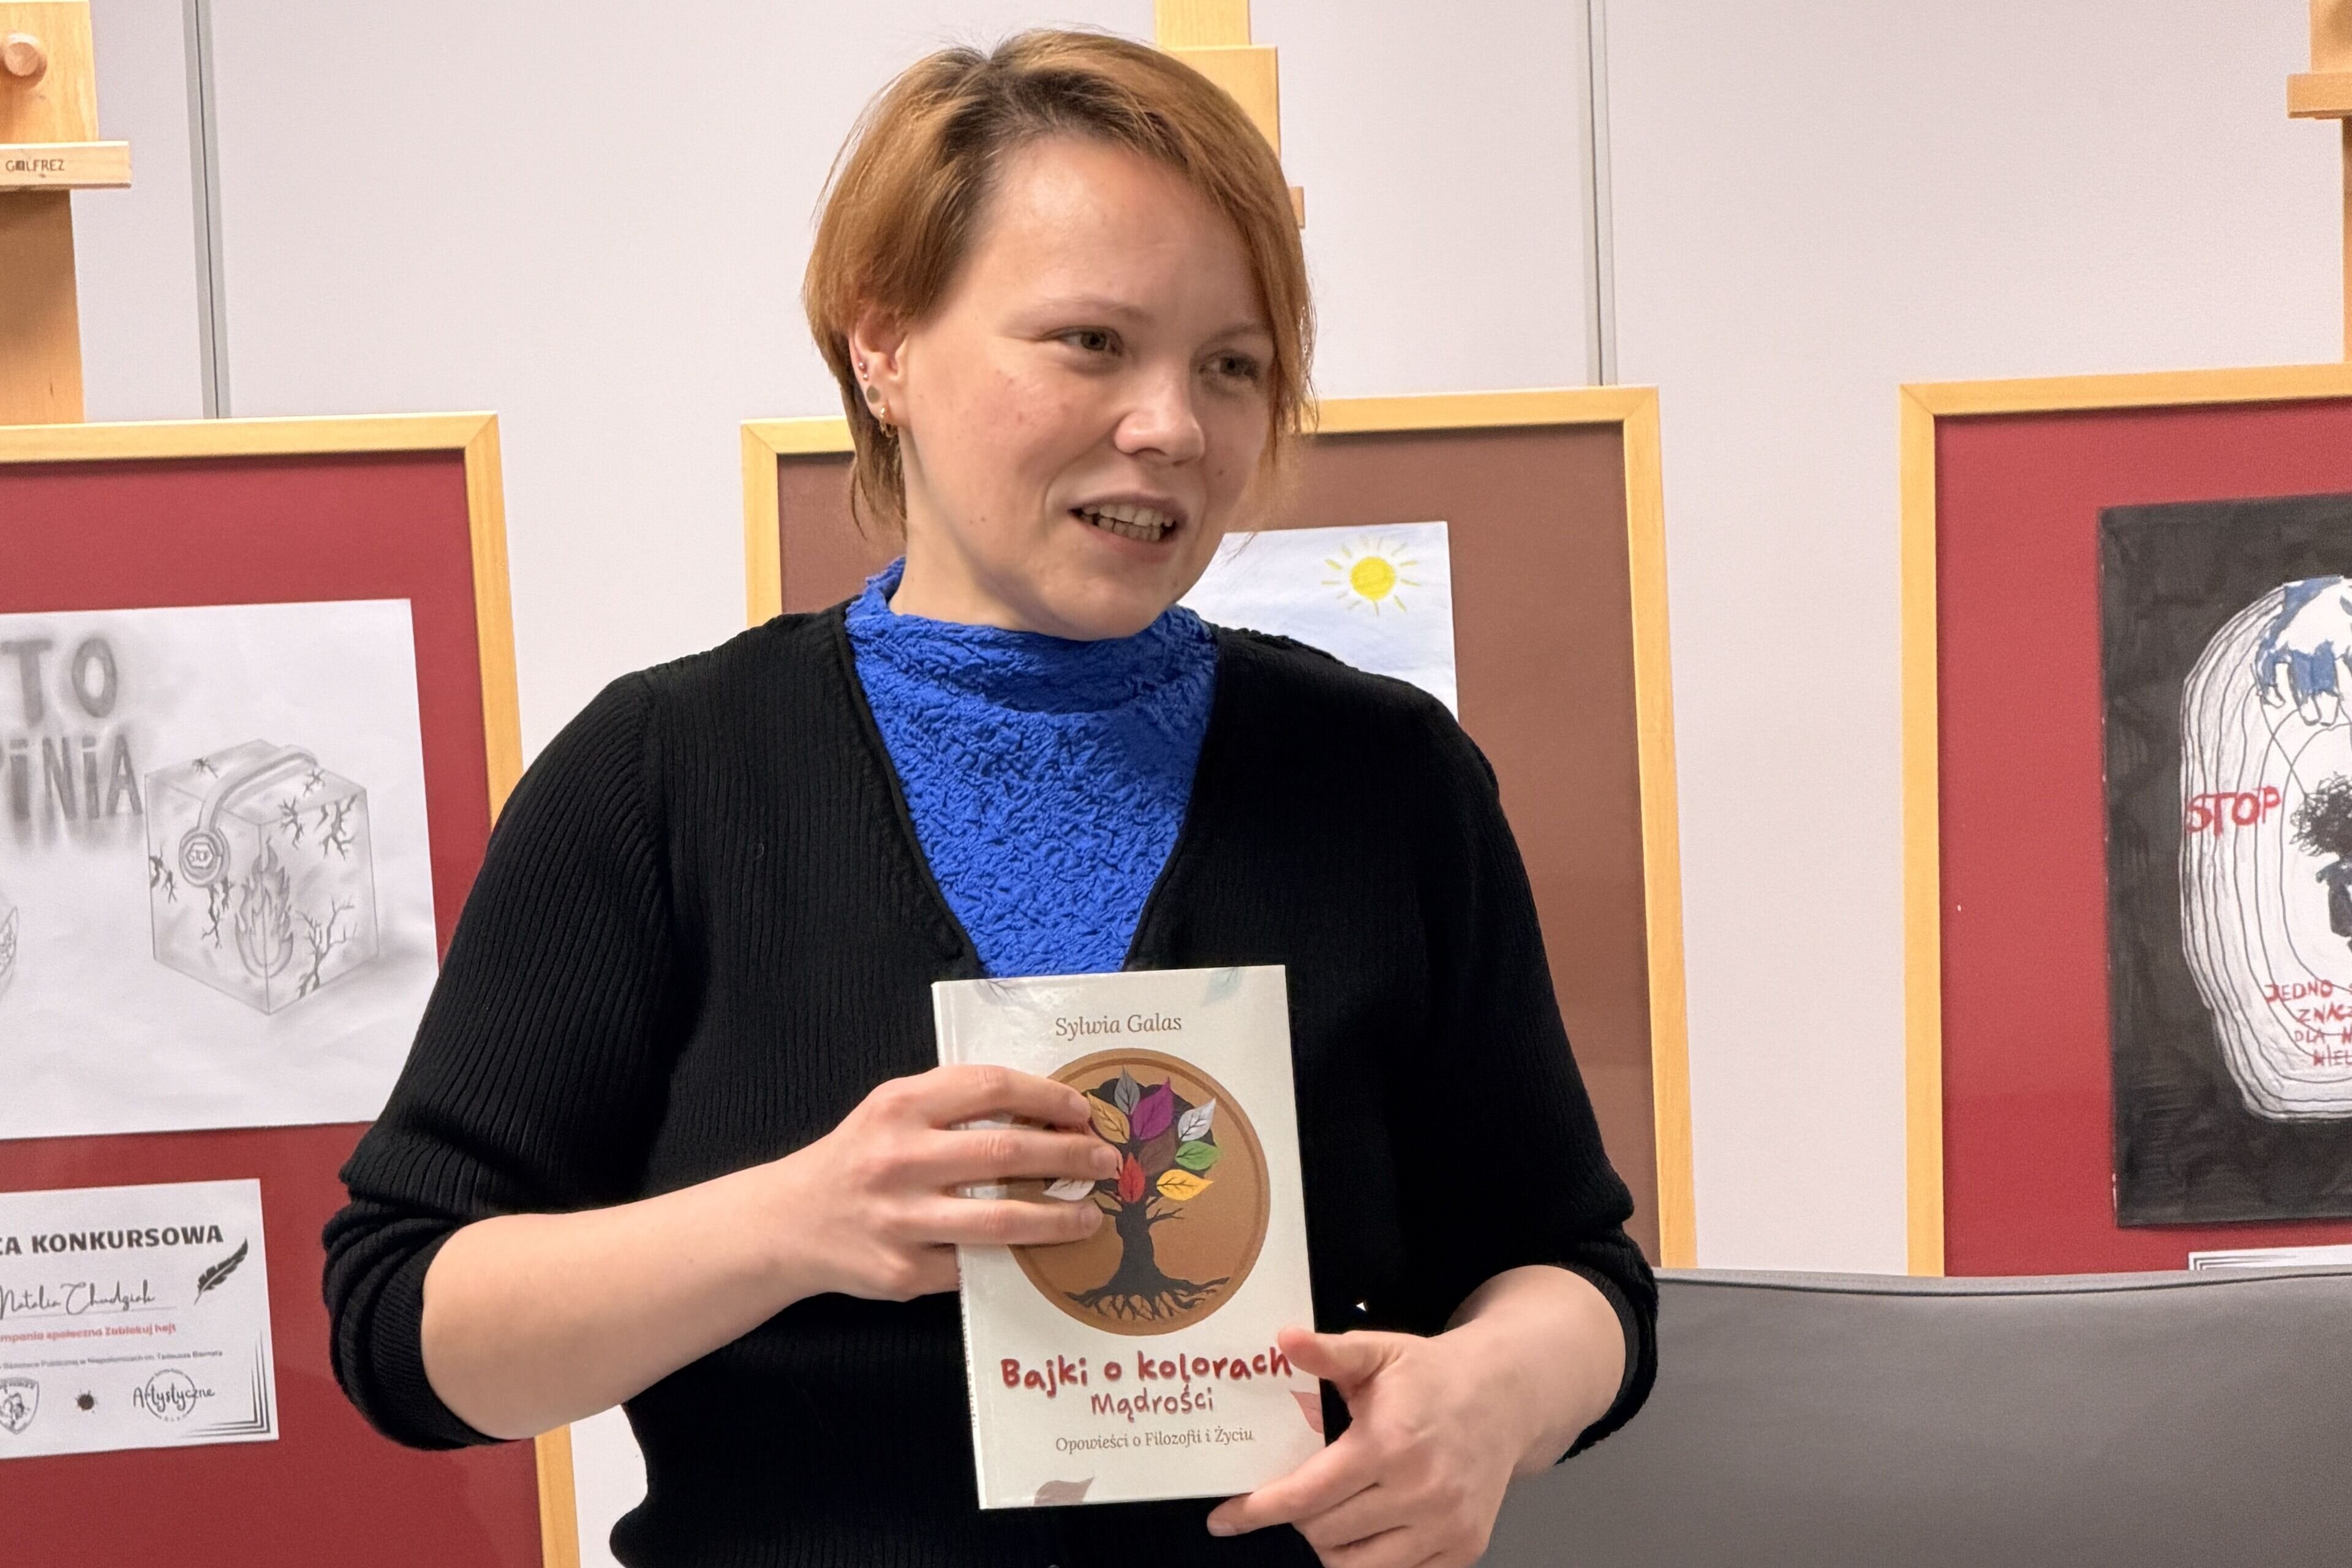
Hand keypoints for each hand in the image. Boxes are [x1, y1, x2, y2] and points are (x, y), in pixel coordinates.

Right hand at [773, 1065, 1119, 1301]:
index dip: (1047, 1098)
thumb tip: (1046, 1113)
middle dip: (1069, 1157)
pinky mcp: (903, 1271)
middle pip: (1006, 1152)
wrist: (788, 1223)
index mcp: (899, 1106)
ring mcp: (900, 1219)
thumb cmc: (859, 1158)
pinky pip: (974, 1264)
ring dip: (1058, 1218)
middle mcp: (898, 1159)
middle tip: (1107, 1162)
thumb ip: (954, 1104)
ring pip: (1000, 1219)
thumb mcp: (893, 1111)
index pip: (991, 1088)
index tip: (1082, 1111)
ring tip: (1091, 1214)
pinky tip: (1040, 1252)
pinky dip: (1013, 1259)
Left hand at [1204, 1323, 1524, 1567]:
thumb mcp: (1379, 1352)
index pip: (1308, 1494)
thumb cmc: (1432, 1375)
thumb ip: (1330, 1353)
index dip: (1257, 1509)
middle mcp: (1420, 1492)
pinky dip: (1372, 1561)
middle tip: (1301, 1492)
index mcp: (1389, 1444)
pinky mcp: (1463, 1549)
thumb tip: (1284, 1340)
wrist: (1506, 1396)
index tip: (1223, 1519)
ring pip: (1357, 1567)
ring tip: (1332, 1513)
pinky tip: (1369, 1529)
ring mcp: (1446, 1526)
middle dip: (1299, 1517)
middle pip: (1325, 1534)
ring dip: (1331, 1546)